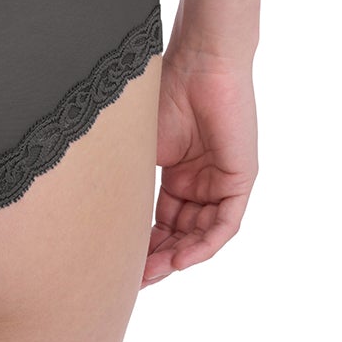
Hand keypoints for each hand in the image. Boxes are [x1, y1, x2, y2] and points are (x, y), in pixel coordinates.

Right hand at [142, 47, 257, 285]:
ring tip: (152, 274)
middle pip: (180, 233)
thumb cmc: (163, 92)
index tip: (119, 265)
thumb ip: (132, 182)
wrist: (198, 62)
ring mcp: (221, 182)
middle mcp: (200, 182)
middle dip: (158, 258)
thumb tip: (101, 217)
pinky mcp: (240, 180)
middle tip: (134, 279)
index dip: (142, 244)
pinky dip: (203, 244)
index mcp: (176, 174)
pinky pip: (224, 224)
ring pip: (201, 234)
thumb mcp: (141, 147)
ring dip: (178, 257)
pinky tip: (181, 258)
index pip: (161, 220)